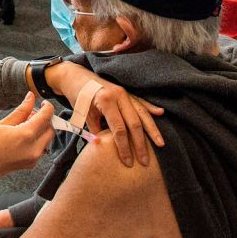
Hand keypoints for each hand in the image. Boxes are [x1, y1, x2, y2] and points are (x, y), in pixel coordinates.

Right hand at [0, 93, 56, 178]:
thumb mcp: (2, 123)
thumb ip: (21, 111)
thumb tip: (31, 98)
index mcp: (26, 136)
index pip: (46, 117)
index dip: (47, 107)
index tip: (44, 103)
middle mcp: (33, 150)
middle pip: (50, 130)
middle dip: (45, 119)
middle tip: (32, 112)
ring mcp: (32, 159)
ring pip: (46, 140)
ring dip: (41, 130)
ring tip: (24, 123)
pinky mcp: (29, 165)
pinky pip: (40, 149)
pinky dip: (37, 139)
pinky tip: (22, 135)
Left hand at [46, 63, 163, 166]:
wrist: (75, 76)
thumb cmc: (77, 96)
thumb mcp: (83, 115)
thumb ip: (96, 130)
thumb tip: (105, 148)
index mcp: (106, 101)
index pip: (119, 129)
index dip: (124, 147)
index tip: (127, 162)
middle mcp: (118, 96)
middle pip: (134, 123)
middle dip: (140, 144)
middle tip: (145, 161)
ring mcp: (124, 92)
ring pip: (142, 113)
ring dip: (152, 130)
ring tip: (161, 144)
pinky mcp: (126, 91)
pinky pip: (140, 101)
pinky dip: (150, 108)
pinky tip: (160, 113)